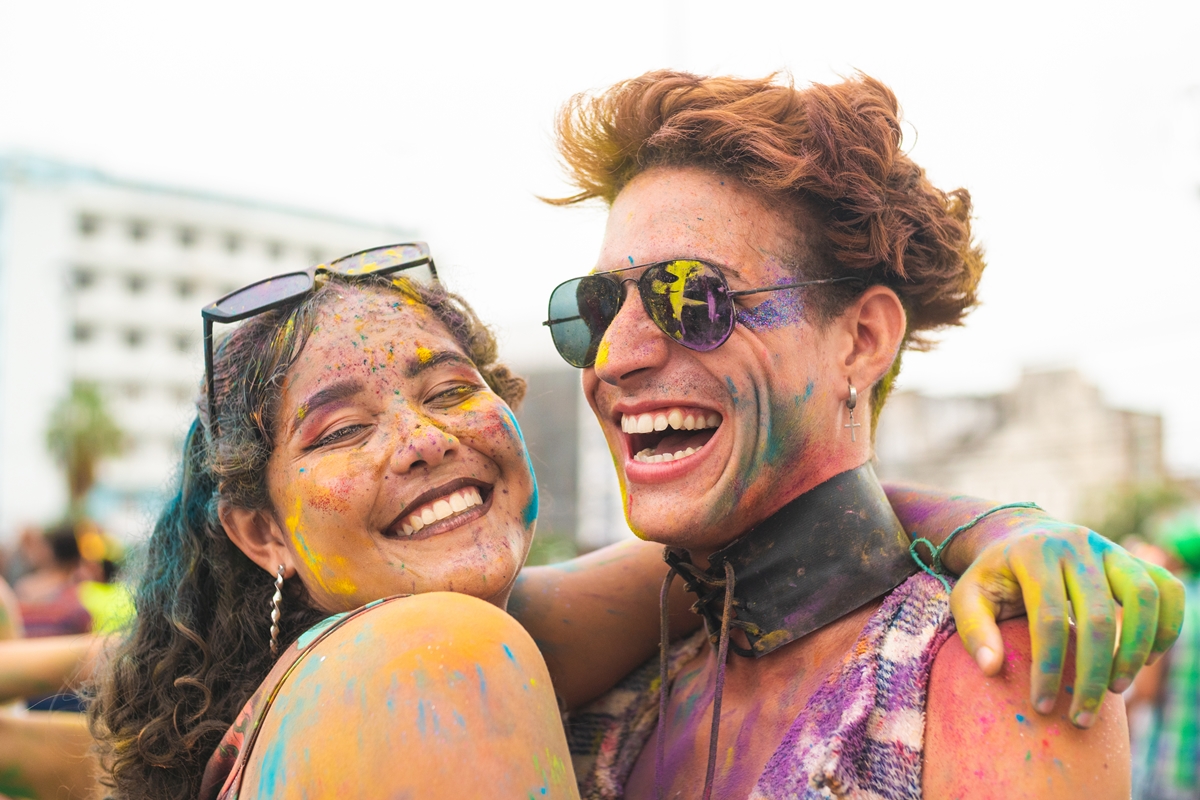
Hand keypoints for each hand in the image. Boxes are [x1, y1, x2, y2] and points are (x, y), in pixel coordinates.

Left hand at [949, 520, 1183, 727]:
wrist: (1020, 534)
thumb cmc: (995, 575)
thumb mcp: (968, 594)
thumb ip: (973, 629)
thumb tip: (991, 668)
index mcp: (1033, 553)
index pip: (1048, 618)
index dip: (1047, 667)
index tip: (1042, 705)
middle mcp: (1076, 545)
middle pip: (1097, 616)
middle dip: (1093, 675)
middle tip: (1082, 717)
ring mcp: (1110, 548)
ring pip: (1143, 597)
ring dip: (1136, 650)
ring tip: (1118, 689)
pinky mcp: (1133, 558)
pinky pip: (1167, 588)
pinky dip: (1168, 625)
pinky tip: (1147, 659)